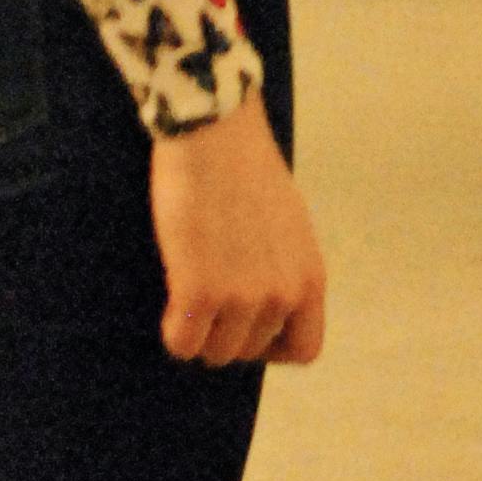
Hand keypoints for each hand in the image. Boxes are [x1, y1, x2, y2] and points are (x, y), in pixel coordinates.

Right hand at [150, 92, 327, 367]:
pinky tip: (171, 302)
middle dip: (224, 330)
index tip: (246, 324)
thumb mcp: (287, 225)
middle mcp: (283, 292)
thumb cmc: (243, 167)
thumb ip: (283, 269)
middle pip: (248, 350)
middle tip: (205, 296)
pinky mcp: (200, 290)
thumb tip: (264, 308)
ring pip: (214, 352)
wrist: (214, 128)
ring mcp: (243, 295)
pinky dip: (174, 331)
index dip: (271, 345)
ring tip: (187, 293)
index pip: (305, 348)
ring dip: (197, 332)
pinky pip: (183, 341)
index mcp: (310, 276)